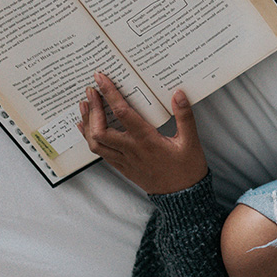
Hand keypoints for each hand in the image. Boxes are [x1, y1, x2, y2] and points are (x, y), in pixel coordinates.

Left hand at [77, 72, 206, 194]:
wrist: (182, 197)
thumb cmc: (187, 169)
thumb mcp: (190, 141)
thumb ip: (184, 116)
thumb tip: (178, 94)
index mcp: (146, 141)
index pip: (123, 113)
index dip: (110, 94)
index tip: (101, 79)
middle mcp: (131, 150)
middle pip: (100, 129)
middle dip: (92, 108)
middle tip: (90, 90)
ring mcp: (124, 160)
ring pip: (95, 142)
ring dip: (87, 123)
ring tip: (85, 106)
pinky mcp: (123, 167)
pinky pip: (100, 152)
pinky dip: (90, 138)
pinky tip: (86, 128)